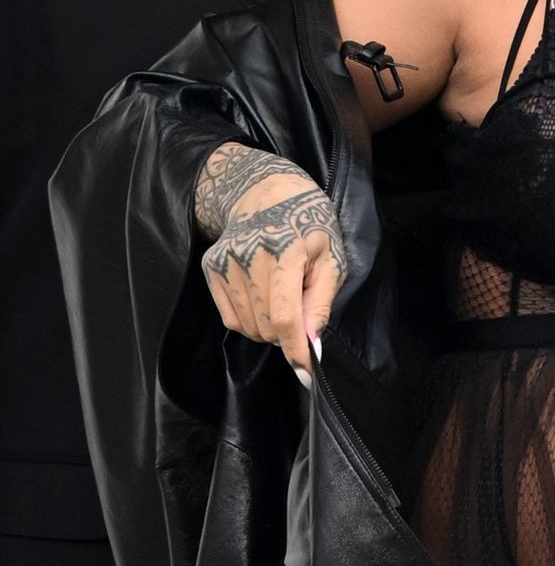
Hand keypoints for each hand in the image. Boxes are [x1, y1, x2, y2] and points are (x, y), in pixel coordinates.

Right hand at [195, 144, 347, 383]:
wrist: (264, 192)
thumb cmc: (308, 225)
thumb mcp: (331, 258)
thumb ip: (321, 301)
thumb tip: (311, 342)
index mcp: (284, 253)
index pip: (285, 317)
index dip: (295, 350)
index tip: (306, 373)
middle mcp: (248, 258)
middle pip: (265, 327)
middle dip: (287, 334)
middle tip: (300, 310)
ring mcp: (225, 264)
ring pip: (247, 326)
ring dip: (268, 328)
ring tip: (281, 297)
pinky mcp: (211, 269)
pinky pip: (230, 318)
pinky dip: (249, 320)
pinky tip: (261, 298)